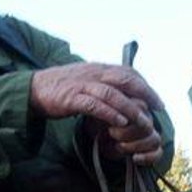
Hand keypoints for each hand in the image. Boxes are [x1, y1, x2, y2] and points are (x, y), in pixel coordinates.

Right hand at [30, 63, 163, 129]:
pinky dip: (109, 113)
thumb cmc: (62, 89)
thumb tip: (123, 94)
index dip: (145, 86)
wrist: (33, 89)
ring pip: (112, 93)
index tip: (158, 101)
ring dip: (130, 108)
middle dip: (145, 94)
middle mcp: (93, 73)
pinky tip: (120, 122)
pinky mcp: (72, 98)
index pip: (129, 73)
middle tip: (157, 109)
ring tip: (143, 121)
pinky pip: (94, 105)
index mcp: (98, 69)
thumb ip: (104, 85)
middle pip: (126, 80)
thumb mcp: (86, 81)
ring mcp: (82, 85)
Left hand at [86, 99, 163, 164]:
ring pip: (154, 139)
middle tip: (111, 134)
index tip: (110, 124)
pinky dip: (147, 157)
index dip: (127, 117)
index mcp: (136, 105)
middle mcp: (147, 119)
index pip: (141, 108)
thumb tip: (104, 109)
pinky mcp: (153, 149)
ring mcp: (151, 134)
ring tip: (119, 146)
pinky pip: (158, 153)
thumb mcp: (98, 113)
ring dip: (135, 145)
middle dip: (128, 133)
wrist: (99, 138)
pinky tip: (134, 158)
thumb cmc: (99, 123)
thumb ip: (105, 110)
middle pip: (147, 126)